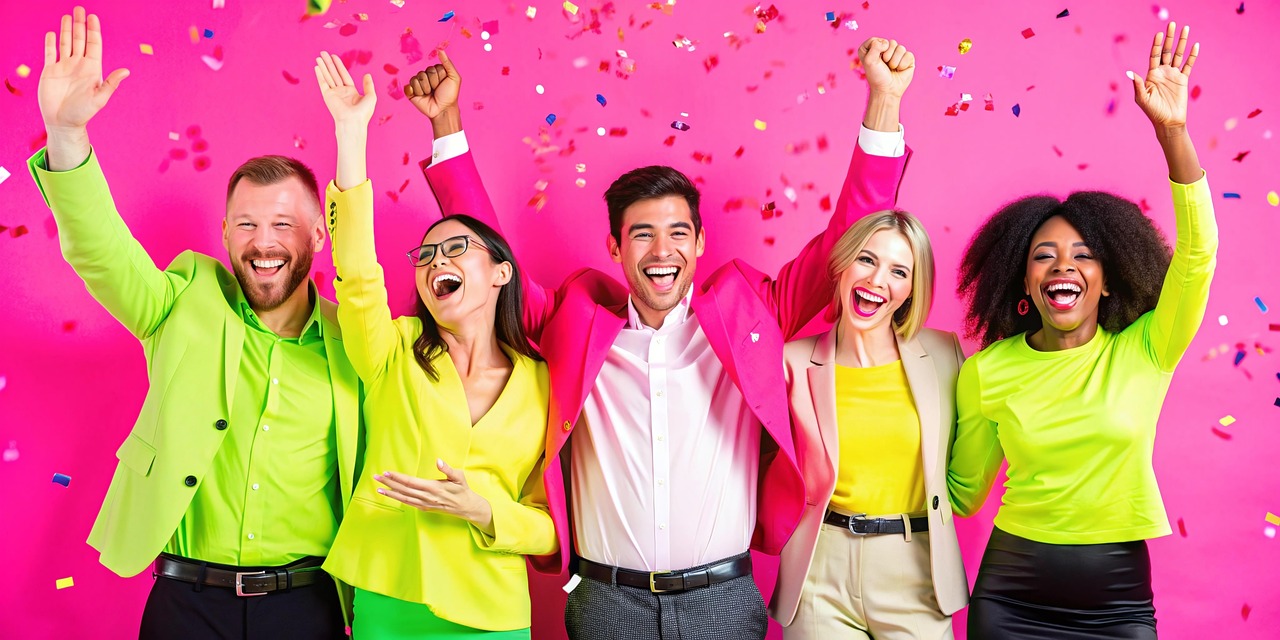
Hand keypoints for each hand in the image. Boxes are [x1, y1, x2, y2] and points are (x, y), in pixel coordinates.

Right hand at [39, 6, 128, 131]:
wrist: (63, 122)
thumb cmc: (83, 113)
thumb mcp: (100, 99)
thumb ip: (111, 83)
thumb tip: (126, 71)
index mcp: (92, 69)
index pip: (94, 45)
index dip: (93, 31)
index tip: (93, 17)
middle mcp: (78, 65)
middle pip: (80, 40)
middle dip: (80, 24)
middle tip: (79, 9)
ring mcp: (64, 67)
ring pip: (65, 43)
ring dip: (67, 30)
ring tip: (68, 16)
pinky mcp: (50, 71)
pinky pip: (50, 53)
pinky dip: (51, 43)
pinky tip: (52, 33)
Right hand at [314, 51, 375, 126]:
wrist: (353, 121)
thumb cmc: (363, 112)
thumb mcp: (371, 96)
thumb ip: (368, 85)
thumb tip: (367, 74)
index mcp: (351, 92)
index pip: (344, 75)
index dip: (339, 66)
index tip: (334, 56)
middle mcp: (341, 92)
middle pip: (334, 74)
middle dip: (329, 63)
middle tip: (323, 52)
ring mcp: (333, 94)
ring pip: (328, 77)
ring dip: (323, 66)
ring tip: (319, 56)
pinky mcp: (327, 96)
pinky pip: (323, 83)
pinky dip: (320, 75)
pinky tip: (317, 67)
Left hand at [375, 460, 492, 530]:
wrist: (467, 507)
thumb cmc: (463, 490)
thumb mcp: (459, 476)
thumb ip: (448, 469)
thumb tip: (438, 461)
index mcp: (433, 487)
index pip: (410, 482)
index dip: (397, 477)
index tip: (387, 472)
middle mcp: (427, 497)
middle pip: (404, 490)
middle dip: (389, 483)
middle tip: (376, 477)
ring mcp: (425, 504)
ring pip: (404, 498)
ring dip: (390, 493)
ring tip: (378, 488)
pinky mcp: (425, 508)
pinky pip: (409, 503)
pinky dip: (398, 499)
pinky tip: (391, 496)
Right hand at [406, 49, 461, 136]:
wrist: (443, 109)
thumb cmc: (450, 95)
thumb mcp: (454, 78)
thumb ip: (448, 63)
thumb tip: (440, 50)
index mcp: (435, 71)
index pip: (433, 68)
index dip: (439, 77)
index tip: (443, 84)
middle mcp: (426, 76)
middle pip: (425, 72)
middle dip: (433, 83)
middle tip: (437, 90)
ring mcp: (418, 83)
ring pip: (418, 78)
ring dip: (426, 88)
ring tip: (430, 94)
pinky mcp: (411, 90)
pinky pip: (410, 85)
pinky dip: (417, 91)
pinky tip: (422, 96)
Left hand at [859, 37, 913, 97]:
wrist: (887, 90)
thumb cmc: (877, 76)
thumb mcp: (869, 61)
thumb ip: (874, 46)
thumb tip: (887, 42)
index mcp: (873, 48)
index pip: (875, 40)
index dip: (876, 50)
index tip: (875, 60)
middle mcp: (885, 49)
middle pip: (890, 42)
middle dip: (887, 56)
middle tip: (885, 65)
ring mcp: (897, 53)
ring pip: (901, 48)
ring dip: (895, 61)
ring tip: (892, 68)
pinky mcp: (908, 58)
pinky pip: (908, 54)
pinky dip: (903, 64)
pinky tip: (900, 70)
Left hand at [1130, 22, 1197, 130]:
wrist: (1168, 121)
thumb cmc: (1152, 112)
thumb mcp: (1142, 98)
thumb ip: (1137, 85)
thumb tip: (1130, 72)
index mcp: (1151, 75)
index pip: (1154, 55)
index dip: (1156, 44)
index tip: (1159, 33)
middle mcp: (1162, 72)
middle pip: (1166, 51)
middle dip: (1169, 38)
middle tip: (1172, 24)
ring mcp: (1173, 75)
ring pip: (1178, 55)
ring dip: (1182, 42)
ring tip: (1186, 28)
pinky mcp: (1183, 80)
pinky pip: (1188, 65)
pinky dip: (1192, 55)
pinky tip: (1195, 45)